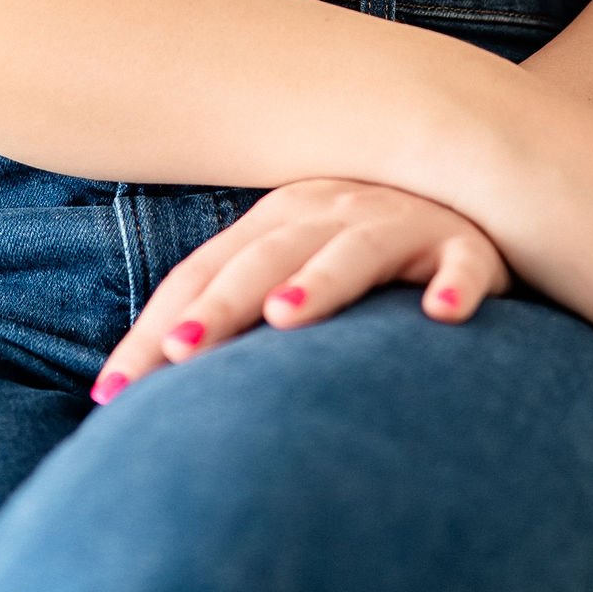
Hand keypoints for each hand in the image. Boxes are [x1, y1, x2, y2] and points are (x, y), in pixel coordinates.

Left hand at [88, 178, 508, 402]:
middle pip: (266, 256)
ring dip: (320, 280)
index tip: (112, 392)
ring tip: (284, 317)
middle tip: (180, 350)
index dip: (156, 326)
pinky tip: (443, 313)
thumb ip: (236, 321)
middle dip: (220, 303)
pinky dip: (456, 282)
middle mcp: (333, 209)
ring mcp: (402, 221)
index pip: (203, 273)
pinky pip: (465, 261)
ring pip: (355, 248)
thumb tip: (141, 397)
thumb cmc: (372, 258)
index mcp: (279, 219)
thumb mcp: (297, 271)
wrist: (480, 194)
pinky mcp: (471, 242)